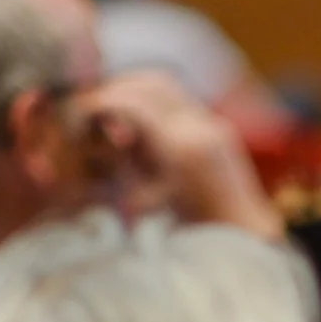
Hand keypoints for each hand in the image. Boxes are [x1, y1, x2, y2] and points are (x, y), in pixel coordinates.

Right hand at [73, 70, 282, 239]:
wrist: (241, 237)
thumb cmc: (189, 233)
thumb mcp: (145, 205)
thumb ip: (122, 166)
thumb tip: (94, 135)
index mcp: (178, 149)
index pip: (131, 104)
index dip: (101, 102)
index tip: (79, 110)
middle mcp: (198, 128)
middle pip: (148, 84)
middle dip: (115, 88)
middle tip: (93, 103)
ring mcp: (212, 124)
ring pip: (165, 85)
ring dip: (134, 88)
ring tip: (112, 106)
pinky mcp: (219, 126)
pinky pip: (180, 100)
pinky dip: (153, 100)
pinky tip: (139, 119)